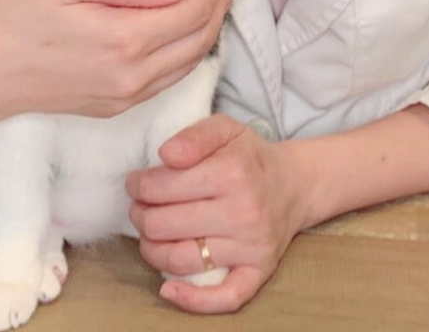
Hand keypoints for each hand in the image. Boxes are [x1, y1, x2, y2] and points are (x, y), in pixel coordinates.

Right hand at [0, 0, 236, 126]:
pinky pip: (166, 80)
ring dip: (208, 30)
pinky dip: (186, 53)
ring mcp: (124, 96)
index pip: (191, 13)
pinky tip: (184, 33)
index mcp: (125, 41)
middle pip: (198, 40)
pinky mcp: (112, 106)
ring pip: (187, 64)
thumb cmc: (14, 20)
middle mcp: (133, 76)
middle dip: (219, 6)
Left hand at [126, 114, 306, 313]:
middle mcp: (243, 211)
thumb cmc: (250, 156)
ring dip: (151, 249)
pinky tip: (168, 289)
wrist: (294, 184)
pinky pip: (224, 297)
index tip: (135, 183)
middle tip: (139, 207)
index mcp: (231, 172)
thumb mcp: (225, 128)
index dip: (139, 185)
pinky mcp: (258, 271)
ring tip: (148, 234)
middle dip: (141, 215)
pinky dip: (191, 300)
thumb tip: (165, 155)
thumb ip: (193, 135)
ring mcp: (251, 246)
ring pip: (181, 259)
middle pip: (165, 224)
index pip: (162, 186)